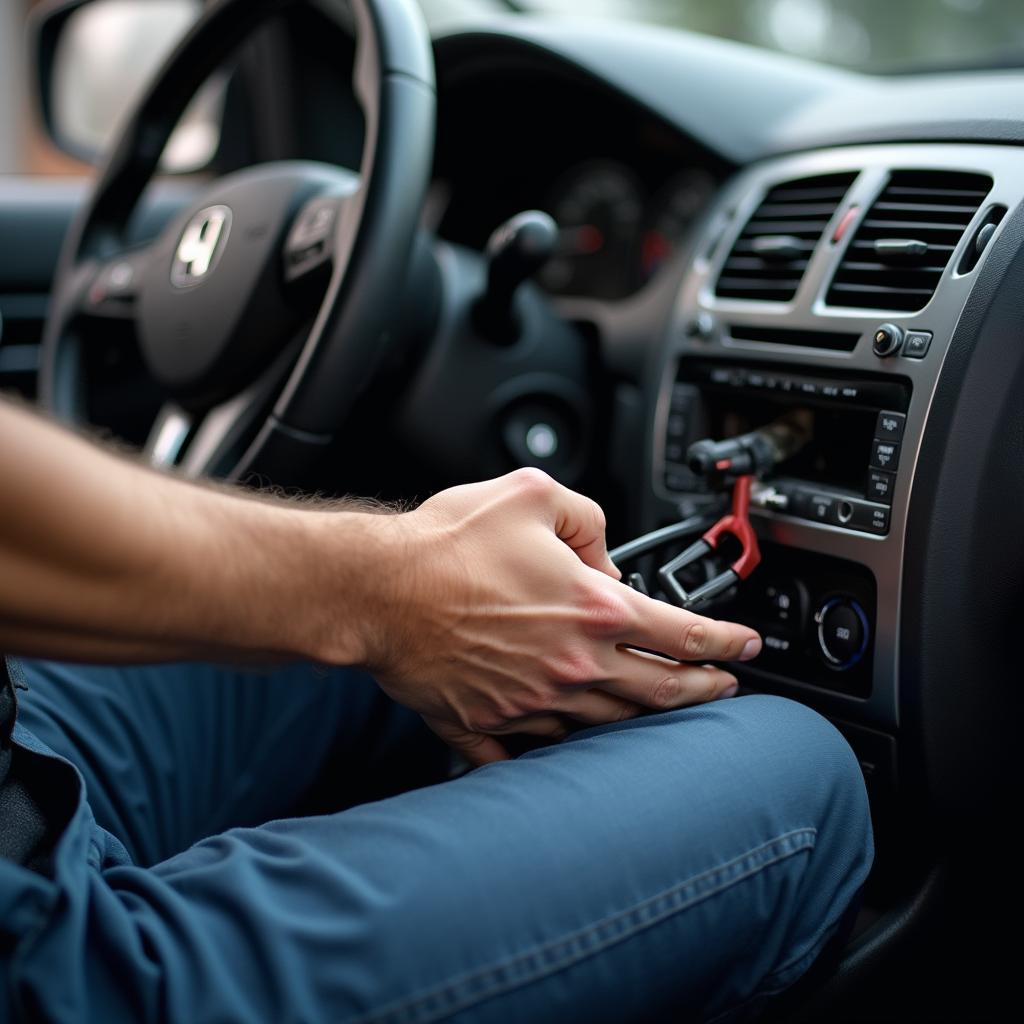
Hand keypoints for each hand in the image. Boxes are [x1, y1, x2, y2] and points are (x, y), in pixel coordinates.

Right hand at [362, 469, 761, 764]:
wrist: (378, 591)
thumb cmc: (448, 544)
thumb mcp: (533, 494)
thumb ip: (588, 519)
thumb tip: (604, 555)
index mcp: (592, 610)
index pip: (683, 633)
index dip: (725, 641)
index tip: (745, 645)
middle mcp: (572, 665)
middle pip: (660, 691)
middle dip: (704, 691)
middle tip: (723, 688)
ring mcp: (532, 702)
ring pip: (607, 723)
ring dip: (644, 718)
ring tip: (659, 711)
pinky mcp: (489, 724)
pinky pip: (532, 748)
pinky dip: (555, 748)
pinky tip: (562, 746)